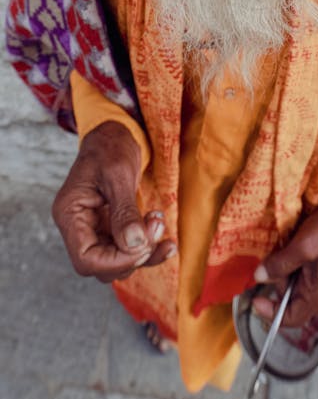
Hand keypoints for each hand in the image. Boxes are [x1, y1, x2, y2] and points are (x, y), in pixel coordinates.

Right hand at [52, 120, 176, 282]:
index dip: (116, 261)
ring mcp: (94, 229)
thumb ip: (125, 211)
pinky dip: (148, 249)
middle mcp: (78, 227)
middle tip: (157, 226)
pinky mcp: (110, 228)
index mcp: (69, 213)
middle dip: (134, 254)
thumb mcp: (118, 174)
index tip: (143, 245)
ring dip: (144, 252)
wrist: (114, 133)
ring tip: (161, 224)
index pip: (86, 259)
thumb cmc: (111, 146)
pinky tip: (167, 241)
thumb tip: (135, 245)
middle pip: (101, 265)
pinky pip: (127, 250)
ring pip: (117, 261)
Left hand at [252, 153, 317, 326]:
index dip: (270, 312)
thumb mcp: (303, 247)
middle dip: (275, 280)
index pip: (291, 318)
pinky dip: (286, 257)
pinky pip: (294, 266)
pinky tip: (288, 242)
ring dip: (280, 266)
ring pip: (289, 280)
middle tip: (273, 258)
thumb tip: (258, 277)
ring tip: (284, 245)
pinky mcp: (315, 261)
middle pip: (287, 297)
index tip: (254, 299)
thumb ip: (280, 265)